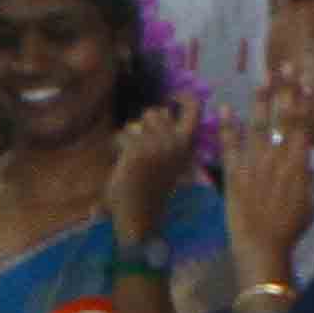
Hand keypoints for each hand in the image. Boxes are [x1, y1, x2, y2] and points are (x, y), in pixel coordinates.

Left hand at [103, 97, 199, 246]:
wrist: (140, 216)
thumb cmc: (151, 189)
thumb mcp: (169, 160)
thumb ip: (169, 135)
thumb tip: (162, 109)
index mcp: (187, 145)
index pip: (195, 108)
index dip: (183, 96)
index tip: (172, 97)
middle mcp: (176, 143)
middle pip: (158, 112)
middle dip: (146, 123)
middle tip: (141, 145)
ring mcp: (158, 145)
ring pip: (139, 122)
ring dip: (132, 133)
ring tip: (132, 154)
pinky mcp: (138, 150)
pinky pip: (123, 134)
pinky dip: (118, 144)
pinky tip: (122, 160)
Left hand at [221, 76, 313, 285]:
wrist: (262, 246)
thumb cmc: (291, 228)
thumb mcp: (311, 202)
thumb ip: (308, 178)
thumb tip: (305, 164)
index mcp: (299, 164)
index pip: (301, 125)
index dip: (302, 101)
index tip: (303, 81)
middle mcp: (277, 157)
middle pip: (282, 117)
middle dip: (285, 89)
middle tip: (286, 66)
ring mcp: (254, 164)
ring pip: (257, 125)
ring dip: (260, 100)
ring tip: (262, 79)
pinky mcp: (234, 174)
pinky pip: (230, 146)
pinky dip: (227, 127)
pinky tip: (224, 108)